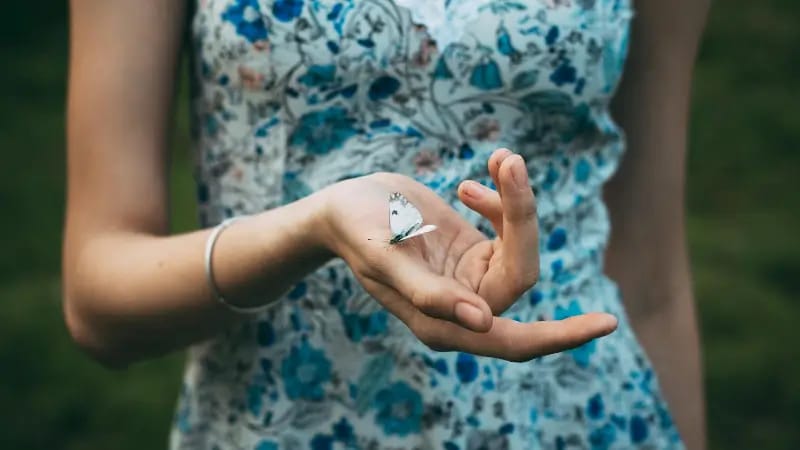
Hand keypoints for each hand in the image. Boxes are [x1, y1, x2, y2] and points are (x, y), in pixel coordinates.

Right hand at [318, 149, 617, 361]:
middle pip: (520, 272)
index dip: (559, 336)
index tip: (604, 323)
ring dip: (516, 201)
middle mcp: (463, 306)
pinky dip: (499, 198)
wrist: (345, 204)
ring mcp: (471, 277)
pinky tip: (469, 183)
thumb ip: (429, 294)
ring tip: (501, 158)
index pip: (512, 340)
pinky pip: (508, 226)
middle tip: (510, 163)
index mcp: (443, 323)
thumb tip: (485, 322)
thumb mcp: (385, 258)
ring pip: (519, 245)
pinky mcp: (475, 249)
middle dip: (523, 218)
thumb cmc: (355, 230)